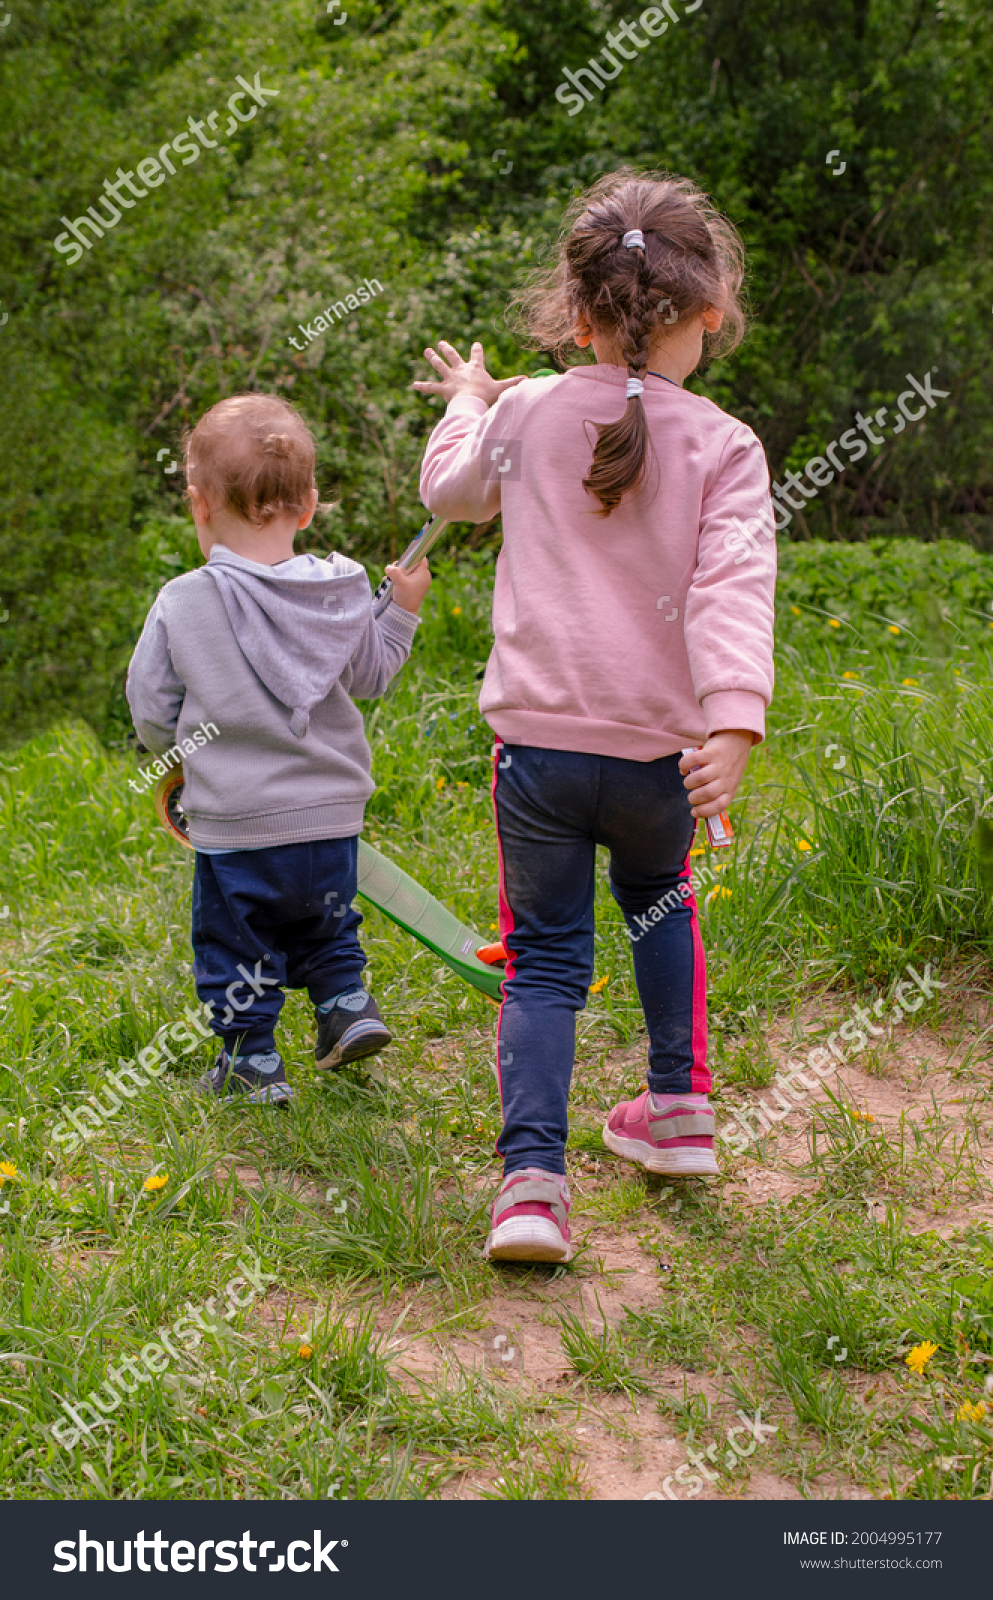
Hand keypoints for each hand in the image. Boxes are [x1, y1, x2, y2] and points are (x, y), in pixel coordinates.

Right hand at [386, 557, 430, 614]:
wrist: (403, 612)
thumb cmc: (405, 597)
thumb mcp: (399, 582)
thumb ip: (394, 571)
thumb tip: (388, 567)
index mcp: (423, 574)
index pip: (421, 558)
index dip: (412, 556)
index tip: (403, 559)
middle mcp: (421, 577)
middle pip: (410, 564)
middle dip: (400, 566)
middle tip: (394, 571)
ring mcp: (415, 582)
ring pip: (404, 571)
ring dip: (396, 574)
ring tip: (390, 579)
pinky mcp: (409, 587)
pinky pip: (402, 578)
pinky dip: (396, 579)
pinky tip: (391, 584)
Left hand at [411, 339, 527, 406]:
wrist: (472, 401)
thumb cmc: (486, 395)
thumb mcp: (501, 388)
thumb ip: (514, 384)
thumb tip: (530, 380)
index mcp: (475, 367)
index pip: (476, 354)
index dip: (476, 349)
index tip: (475, 344)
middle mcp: (461, 369)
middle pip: (452, 356)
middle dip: (447, 349)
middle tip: (441, 343)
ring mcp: (451, 378)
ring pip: (439, 366)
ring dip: (432, 358)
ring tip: (426, 351)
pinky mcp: (443, 389)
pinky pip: (431, 387)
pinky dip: (423, 386)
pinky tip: (414, 385)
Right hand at [679, 730, 752, 818]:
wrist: (737, 741)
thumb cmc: (728, 767)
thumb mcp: (729, 783)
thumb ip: (717, 794)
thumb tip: (697, 807)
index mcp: (730, 790)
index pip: (720, 805)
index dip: (704, 811)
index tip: (694, 812)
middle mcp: (726, 778)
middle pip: (707, 793)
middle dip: (693, 798)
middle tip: (692, 795)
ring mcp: (719, 765)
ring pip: (699, 778)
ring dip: (688, 783)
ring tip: (689, 782)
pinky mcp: (711, 752)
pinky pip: (693, 760)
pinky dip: (684, 766)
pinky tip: (684, 769)